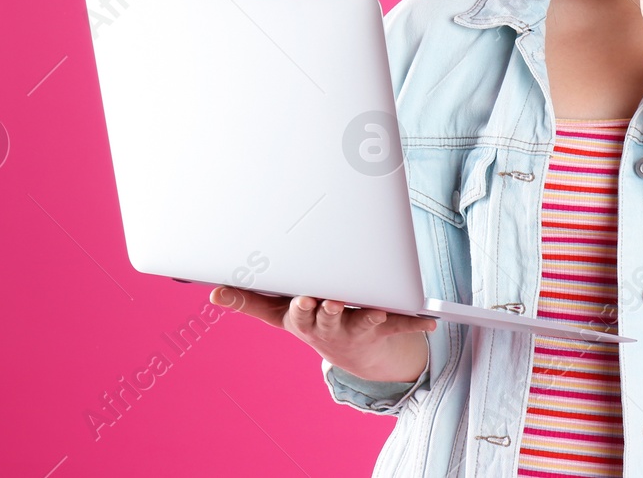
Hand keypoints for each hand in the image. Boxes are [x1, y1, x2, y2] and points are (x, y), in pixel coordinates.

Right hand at [211, 287, 434, 383]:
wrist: (352, 352)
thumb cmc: (310, 319)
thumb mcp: (277, 312)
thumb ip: (247, 300)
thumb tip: (212, 291)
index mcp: (301, 318)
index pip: (292, 312)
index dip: (294, 305)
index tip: (295, 296)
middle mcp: (327, 326)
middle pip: (325, 316)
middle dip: (324, 309)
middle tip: (323, 299)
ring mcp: (355, 328)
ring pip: (362, 320)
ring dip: (368, 315)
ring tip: (375, 310)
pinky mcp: (383, 329)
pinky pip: (401, 324)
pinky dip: (415, 322)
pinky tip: (430, 322)